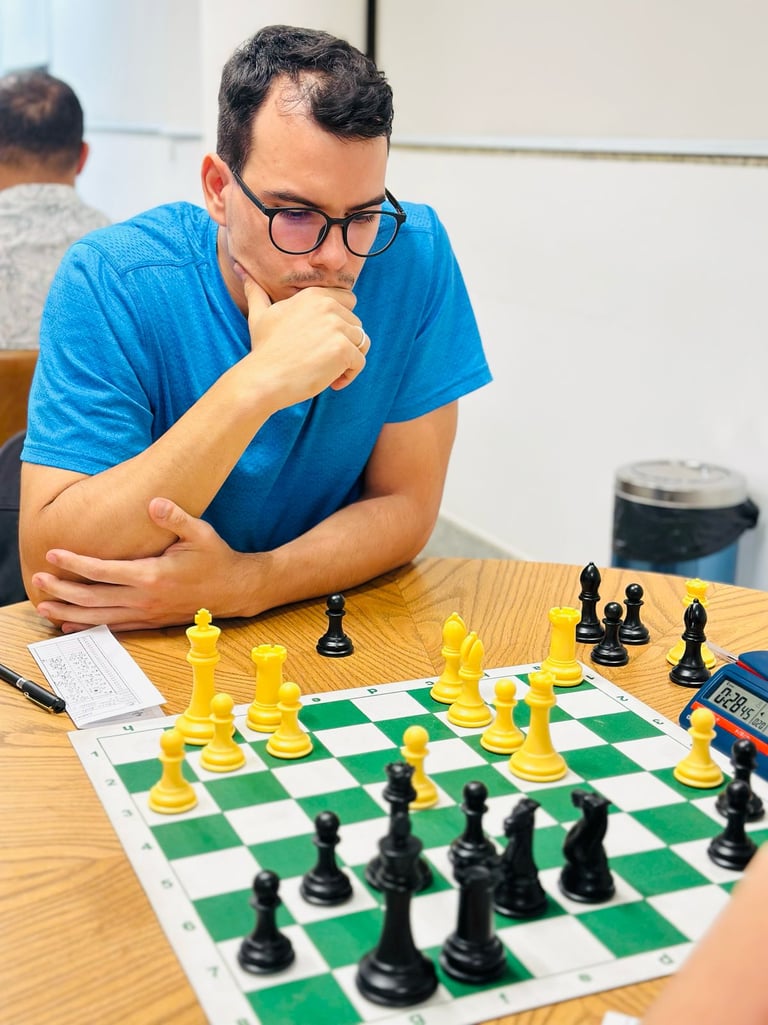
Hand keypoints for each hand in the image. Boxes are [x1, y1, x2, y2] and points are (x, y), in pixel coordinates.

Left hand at [31, 498, 261, 631]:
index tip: (54, 553)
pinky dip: (90, 627)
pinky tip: (72, 626)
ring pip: (99, 617)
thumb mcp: (200, 533)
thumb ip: (175, 517)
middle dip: (62, 590)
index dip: (75, 562)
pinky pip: (114, 627)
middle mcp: (145, 599)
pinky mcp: (150, 622)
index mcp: (152, 575)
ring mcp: (146, 613)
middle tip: (38, 581)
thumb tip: (154, 502)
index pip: (103, 570)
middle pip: (93, 597)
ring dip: (69, 613)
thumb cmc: (216, 559)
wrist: (235, 590)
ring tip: (44, 607)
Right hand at [236, 264, 370, 404]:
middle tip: (322, 359)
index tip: (322, 341)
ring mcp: (337, 327)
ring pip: (361, 343)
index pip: (349, 301)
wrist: (264, 378)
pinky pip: (359, 361)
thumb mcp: (259, 314)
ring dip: (348, 360)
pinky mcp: (342, 349)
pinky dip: (349, 375)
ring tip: (327, 372)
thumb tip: (239, 269)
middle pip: (356, 324)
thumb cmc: (263, 350)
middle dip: (344, 343)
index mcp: (314, 295)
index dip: (340, 324)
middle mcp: (328, 306)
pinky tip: (331, 382)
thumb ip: (256, 291)